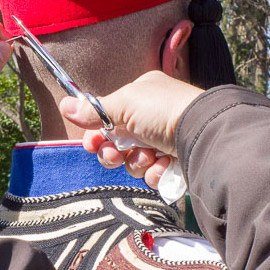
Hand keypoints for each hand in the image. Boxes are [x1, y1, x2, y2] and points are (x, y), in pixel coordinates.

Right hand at [60, 71, 205, 189]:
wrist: (204, 135)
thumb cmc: (165, 111)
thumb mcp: (125, 105)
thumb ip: (94, 110)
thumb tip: (65, 105)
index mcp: (142, 96)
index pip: (110, 117)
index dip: (98, 133)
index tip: (92, 144)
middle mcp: (154, 117)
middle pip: (119, 143)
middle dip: (114, 153)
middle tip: (114, 155)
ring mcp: (167, 140)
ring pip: (135, 161)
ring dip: (136, 162)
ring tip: (148, 157)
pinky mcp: (177, 162)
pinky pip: (154, 173)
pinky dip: (155, 172)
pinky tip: (164, 165)